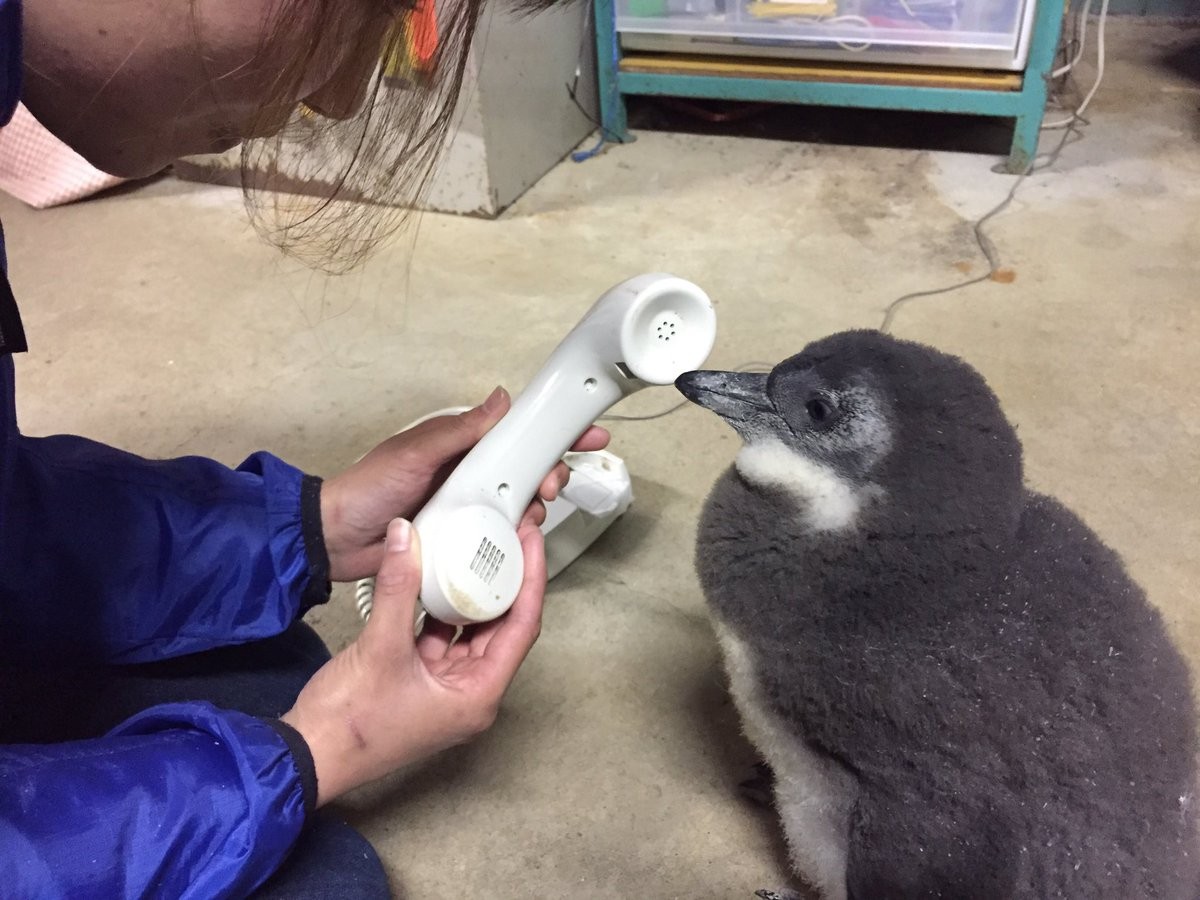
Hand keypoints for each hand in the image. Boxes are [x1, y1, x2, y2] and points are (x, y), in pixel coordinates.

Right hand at [281, 517, 545, 805]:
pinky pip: (443, 639)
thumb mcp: (380, 646)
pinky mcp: (423, 684)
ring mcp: (448, 690)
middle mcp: (472, 694)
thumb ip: (398, 587)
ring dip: (474, 595)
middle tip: (510, 537)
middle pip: (504, 628)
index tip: (530, 541)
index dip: (530, 580)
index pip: (522, 627)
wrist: (308, 755)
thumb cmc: (350, 722)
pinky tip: (439, 579)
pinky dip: (443, 610)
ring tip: (480, 551)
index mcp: (479, 695)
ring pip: (473, 632)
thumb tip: (407, 536)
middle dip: (507, 583)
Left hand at [321, 387, 608, 581]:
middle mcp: (470, 474)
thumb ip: (460, 429)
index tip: (586, 435)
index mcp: (461, 446)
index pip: (515, 433)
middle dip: (549, 474)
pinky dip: (515, 535)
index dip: (552, 433)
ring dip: (535, 506)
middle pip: (526, 470)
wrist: (336, 538)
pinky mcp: (463, 539)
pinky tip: (518, 538)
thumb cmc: (369, 487)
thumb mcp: (415, 451)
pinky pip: (499, 535)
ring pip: (518, 503)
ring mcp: (468, 508)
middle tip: (551, 484)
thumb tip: (501, 399)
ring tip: (532, 512)